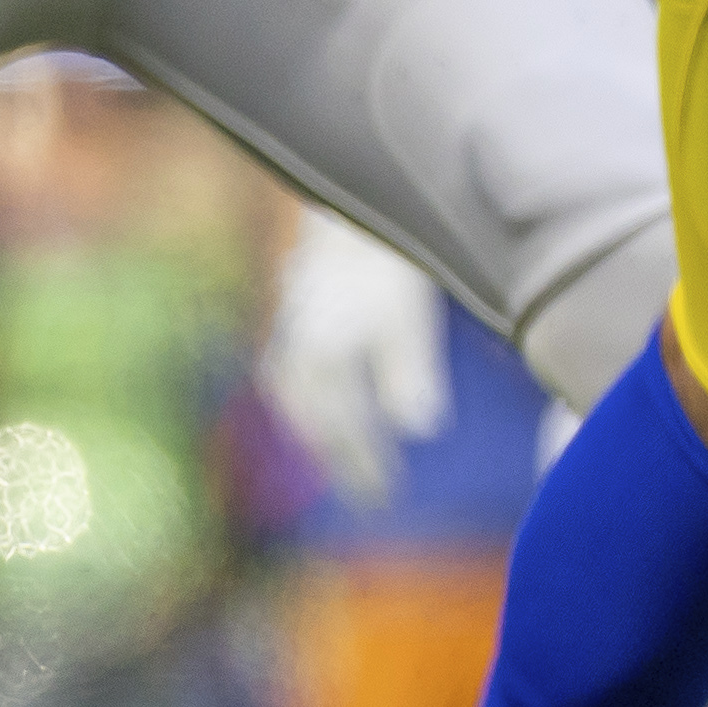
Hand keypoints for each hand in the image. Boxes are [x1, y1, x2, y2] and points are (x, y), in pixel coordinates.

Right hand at [258, 209, 452, 511]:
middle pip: (318, 425)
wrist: (351, 210)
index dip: (365, 466)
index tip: (388, 495)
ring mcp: (288, 336)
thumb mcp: (409, 319)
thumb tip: (419, 430)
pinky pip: (293, 379)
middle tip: (369, 492)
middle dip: (344, 460)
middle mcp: (295, 356)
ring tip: (347, 460)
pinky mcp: (290, 318)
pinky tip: (324, 410)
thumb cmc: (387, 264)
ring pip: (300, 405)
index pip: (345, 432)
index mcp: (321, 364)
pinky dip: (310, 405)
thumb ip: (409, 375)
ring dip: (323, 437)